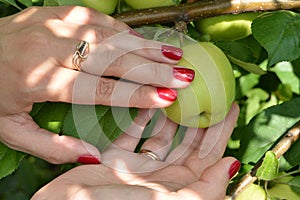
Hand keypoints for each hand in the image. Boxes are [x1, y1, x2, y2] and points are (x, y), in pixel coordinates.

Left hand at [0, 6, 193, 163]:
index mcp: (38, 79)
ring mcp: (51, 23)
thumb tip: (92, 156)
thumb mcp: (10, 130)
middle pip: (111, 57)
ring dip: (143, 45)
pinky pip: (95, 19)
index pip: (99, 87)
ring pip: (108, 34)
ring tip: (172, 54)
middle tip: (182, 73)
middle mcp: (48, 47)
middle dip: (151, 67)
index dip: (136, 94)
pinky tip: (141, 39)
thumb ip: (52, 147)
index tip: (166, 97)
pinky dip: (122, 29)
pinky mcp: (53, 11)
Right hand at [32, 104, 239, 199]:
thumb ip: (205, 188)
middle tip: (208, 91)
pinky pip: (132, 135)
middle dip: (200, 118)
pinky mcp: (115, 161)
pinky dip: (141, 119)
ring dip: (172, 115)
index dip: (222, 131)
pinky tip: (151, 102)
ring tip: (182, 92)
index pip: (209, 155)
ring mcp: (138, 169)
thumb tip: (232, 164)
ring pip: (161, 136)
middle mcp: (162, 178)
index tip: (232, 105)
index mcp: (180, 188)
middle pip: (188, 143)